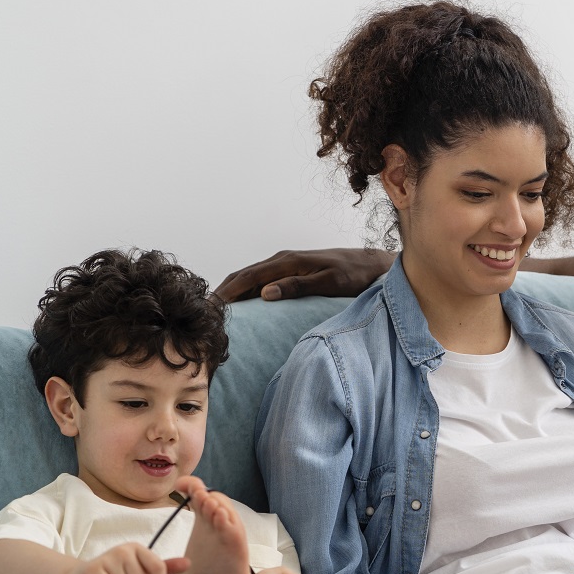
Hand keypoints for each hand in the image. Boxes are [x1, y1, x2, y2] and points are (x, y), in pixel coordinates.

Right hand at [213, 248, 394, 302]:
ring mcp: (286, 264)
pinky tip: (241, 306)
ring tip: (214, 312)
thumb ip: (298, 286)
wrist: (371, 265)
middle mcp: (283, 259)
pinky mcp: (291, 271)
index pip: (247, 278)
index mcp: (288, 261)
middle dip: (222, 292)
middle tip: (201, 314)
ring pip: (250, 278)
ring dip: (232, 292)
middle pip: (243, 276)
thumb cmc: (354, 275)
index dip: (226, 292)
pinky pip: (261, 281)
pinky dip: (246, 292)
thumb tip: (265, 293)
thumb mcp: (329, 282)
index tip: (208, 308)